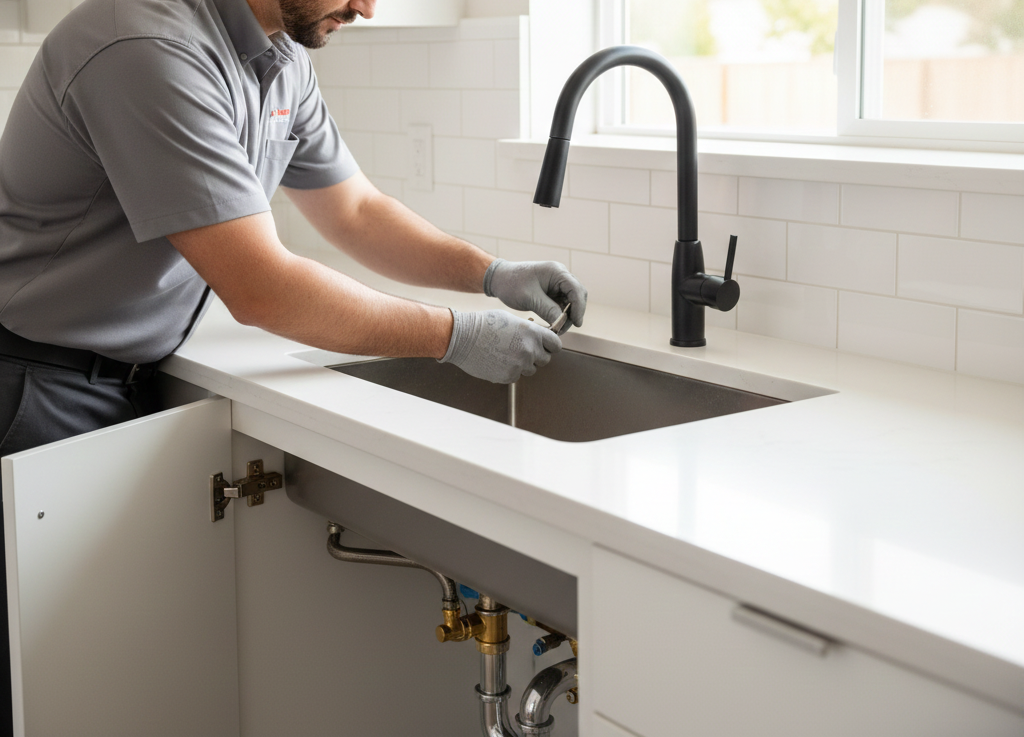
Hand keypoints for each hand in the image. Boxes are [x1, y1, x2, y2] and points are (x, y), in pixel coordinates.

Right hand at [440, 309, 561, 383]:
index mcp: (533, 333)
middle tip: (522, 350)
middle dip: (537, 356)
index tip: (545, 346)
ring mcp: (519, 365)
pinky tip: (497, 360)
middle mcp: (530, 350)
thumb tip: (540, 338)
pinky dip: (509, 371)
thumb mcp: (512, 320)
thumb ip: (530, 330)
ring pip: (531, 369)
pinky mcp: (508, 376)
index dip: (550, 345)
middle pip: (545, 359)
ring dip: (523, 364)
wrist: (462, 337)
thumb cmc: (486, 324)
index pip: (556, 345)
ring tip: (506, 354)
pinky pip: (516, 376)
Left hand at [483, 259, 587, 334]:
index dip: (579, 308)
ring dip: (567, 315)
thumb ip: (547, 309)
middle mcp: (560, 275)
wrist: (499, 279)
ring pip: (572, 301)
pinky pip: (563, 303)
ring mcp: (557, 283)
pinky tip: (553, 323)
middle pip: (578, 295)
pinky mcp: (553, 291)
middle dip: (574, 312)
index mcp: (556, 272)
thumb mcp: (529, 298)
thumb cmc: (512, 284)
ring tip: (556, 328)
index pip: (576, 290)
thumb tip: (563, 322)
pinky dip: (560, 314)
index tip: (577, 323)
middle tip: (564, 328)